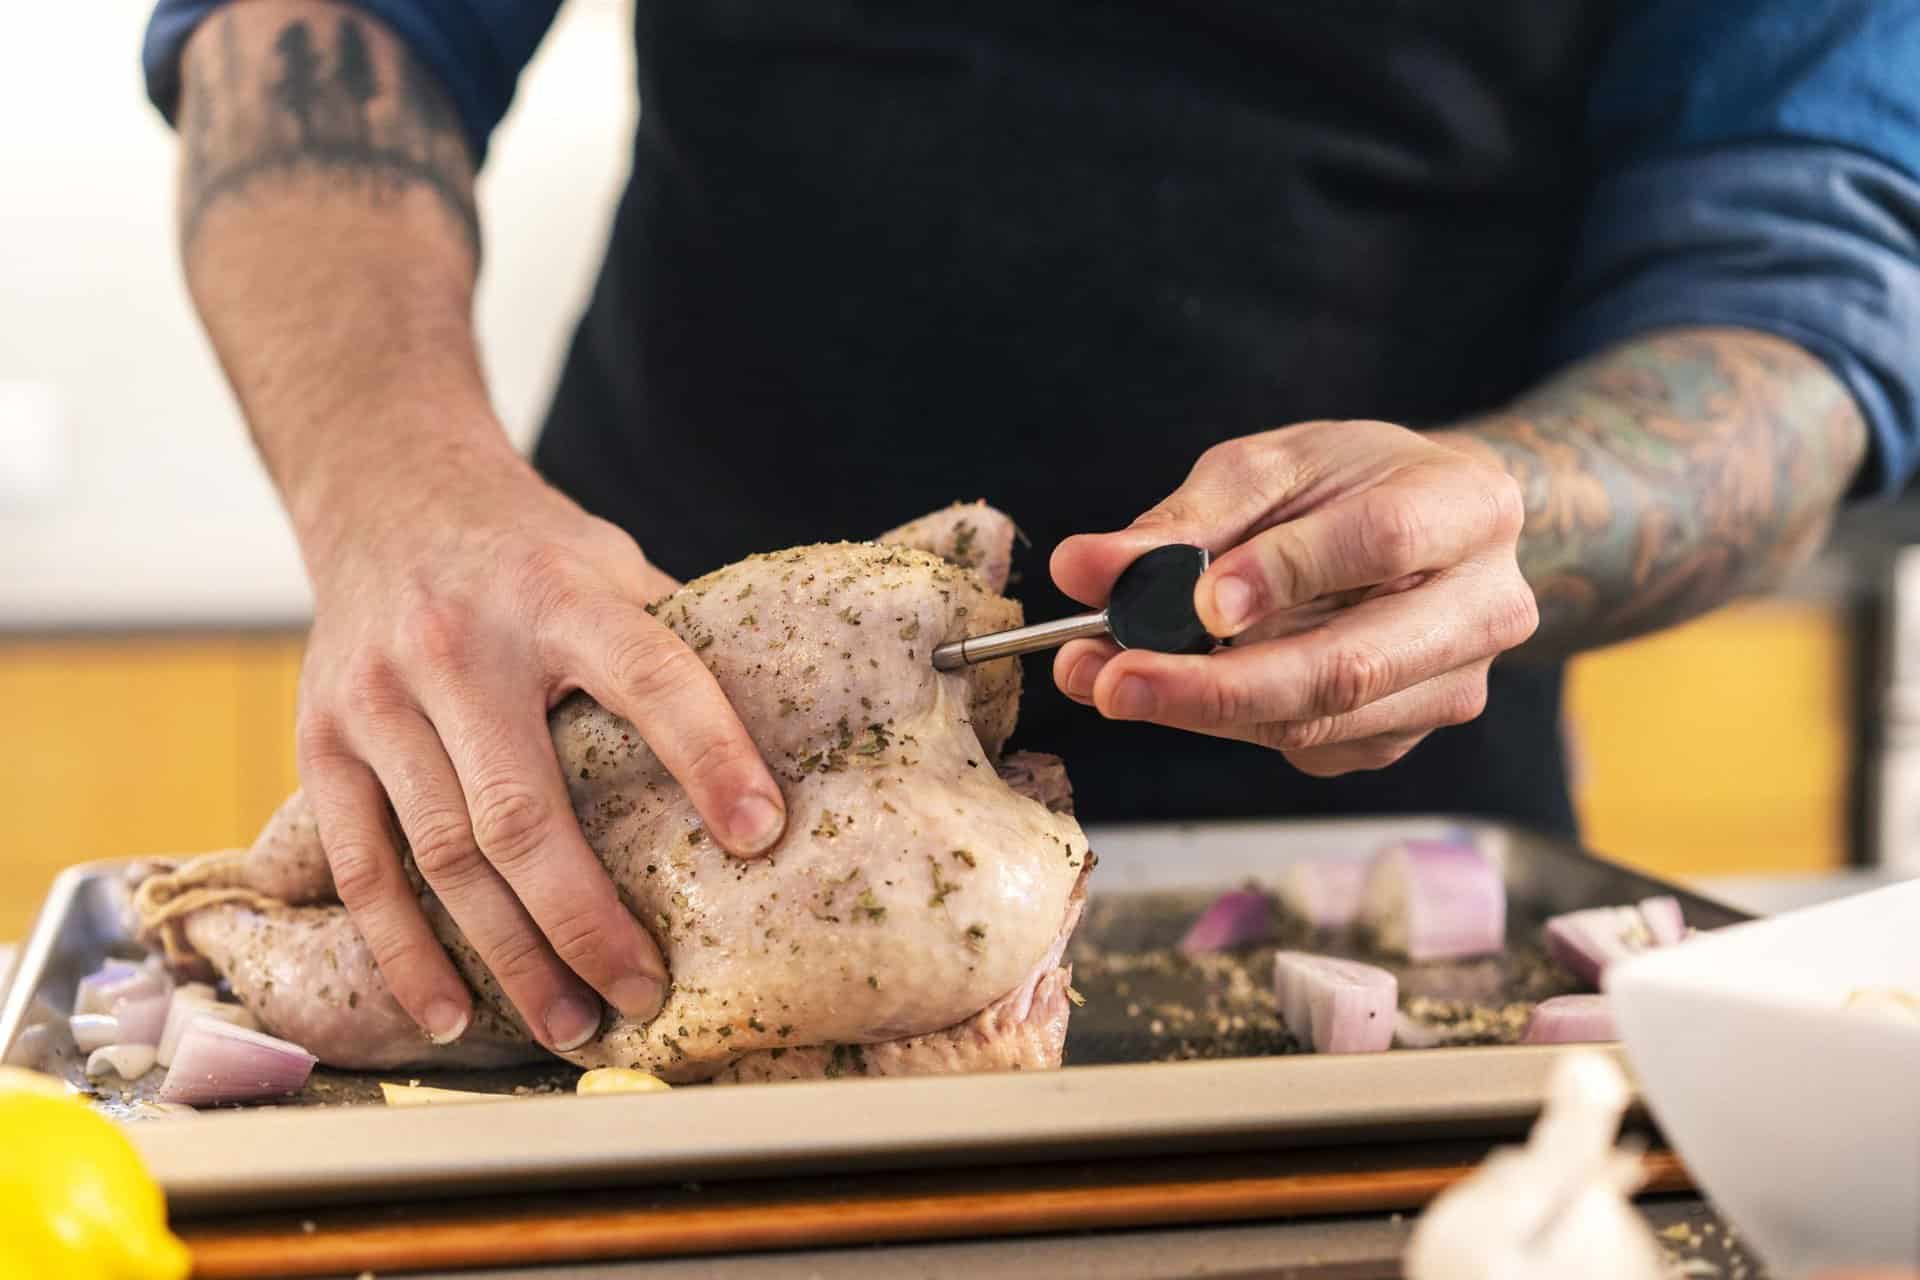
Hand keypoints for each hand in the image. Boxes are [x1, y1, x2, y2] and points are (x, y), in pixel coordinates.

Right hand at [293, 443, 786, 1050]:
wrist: (385, 490)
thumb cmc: (529, 550)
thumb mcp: (610, 563)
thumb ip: (674, 641)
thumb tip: (789, 730)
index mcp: (560, 597)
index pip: (650, 677)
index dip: (710, 755)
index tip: (761, 835)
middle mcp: (462, 648)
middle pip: (525, 811)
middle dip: (589, 919)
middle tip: (646, 992)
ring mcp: (379, 698)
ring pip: (446, 855)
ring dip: (510, 956)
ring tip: (572, 1026)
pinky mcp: (320, 740)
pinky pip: (362, 867)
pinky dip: (405, 951)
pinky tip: (451, 1013)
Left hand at [1049, 420, 1536, 775]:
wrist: (1430, 527)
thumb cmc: (1353, 484)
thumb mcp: (1274, 468)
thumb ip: (1185, 519)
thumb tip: (1083, 568)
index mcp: (1467, 507)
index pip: (1382, 541)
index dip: (1288, 573)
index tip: (1197, 599)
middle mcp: (1483, 609)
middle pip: (1349, 667)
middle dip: (1218, 685)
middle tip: (1111, 680)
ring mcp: (1451, 687)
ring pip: (1317, 723)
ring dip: (1198, 710)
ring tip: (1100, 678)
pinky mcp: (1403, 736)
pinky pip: (1304, 745)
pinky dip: (1223, 721)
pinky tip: (1167, 687)